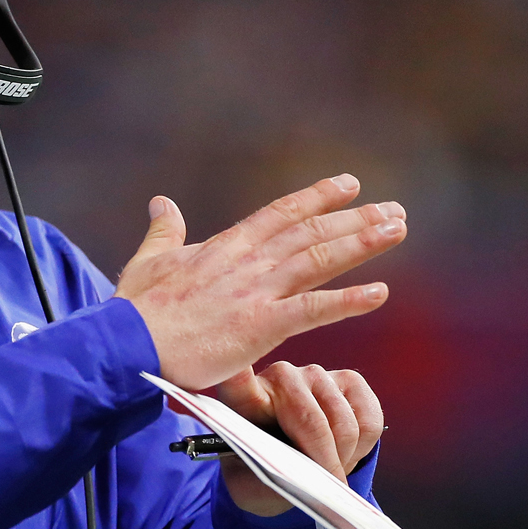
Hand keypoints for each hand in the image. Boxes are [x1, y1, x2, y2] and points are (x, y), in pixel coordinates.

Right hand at [113, 175, 406, 390]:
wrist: (129, 343)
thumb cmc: (135, 310)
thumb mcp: (147, 260)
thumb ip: (164, 230)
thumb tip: (162, 202)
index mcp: (226, 247)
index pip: (281, 214)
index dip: (317, 198)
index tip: (348, 184)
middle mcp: (249, 262)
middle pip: (312, 232)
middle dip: (355, 218)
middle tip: (393, 208)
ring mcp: (258, 292)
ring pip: (320, 259)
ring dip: (362, 243)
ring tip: (398, 229)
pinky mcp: (261, 325)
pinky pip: (314, 310)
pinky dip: (348, 301)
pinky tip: (379, 293)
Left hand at [210, 362, 383, 515]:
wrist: (291, 464)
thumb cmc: (265, 472)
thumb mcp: (255, 489)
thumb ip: (275, 483)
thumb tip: (311, 483)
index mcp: (243, 400)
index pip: (237, 381)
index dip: (238, 376)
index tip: (222, 368)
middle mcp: (280, 376)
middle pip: (312, 422)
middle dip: (325, 463)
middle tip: (328, 485)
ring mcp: (316, 374)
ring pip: (346, 426)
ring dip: (344, 458)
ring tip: (328, 467)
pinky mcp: (349, 380)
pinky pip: (369, 422)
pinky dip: (362, 448)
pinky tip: (344, 450)